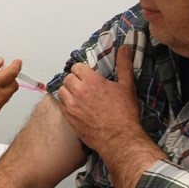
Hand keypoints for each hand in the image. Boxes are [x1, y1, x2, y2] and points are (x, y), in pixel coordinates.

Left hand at [57, 45, 165, 187]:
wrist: (120, 139)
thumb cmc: (124, 114)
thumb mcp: (127, 86)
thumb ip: (124, 64)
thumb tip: (125, 48)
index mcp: (91, 81)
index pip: (77, 67)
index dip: (83, 71)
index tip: (89, 76)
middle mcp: (78, 92)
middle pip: (68, 78)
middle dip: (75, 80)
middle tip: (85, 86)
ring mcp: (71, 106)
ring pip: (61, 91)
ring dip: (69, 91)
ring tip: (80, 96)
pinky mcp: (69, 118)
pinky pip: (61, 105)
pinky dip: (66, 104)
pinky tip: (77, 107)